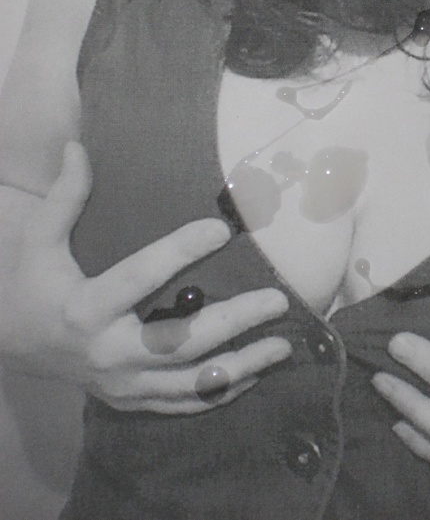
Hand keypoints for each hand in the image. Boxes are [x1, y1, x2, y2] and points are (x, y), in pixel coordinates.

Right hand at [0, 142, 291, 413]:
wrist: (13, 346)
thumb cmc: (33, 285)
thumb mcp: (39, 240)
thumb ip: (64, 197)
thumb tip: (78, 146)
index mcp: (85, 308)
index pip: (139, 278)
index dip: (180, 253)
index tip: (222, 228)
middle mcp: (107, 352)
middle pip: (179, 342)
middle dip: (233, 322)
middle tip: (277, 299)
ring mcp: (121, 383)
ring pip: (190, 383)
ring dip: (241, 366)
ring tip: (283, 344)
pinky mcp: (130, 400)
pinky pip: (182, 403)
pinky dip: (221, 392)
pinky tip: (255, 373)